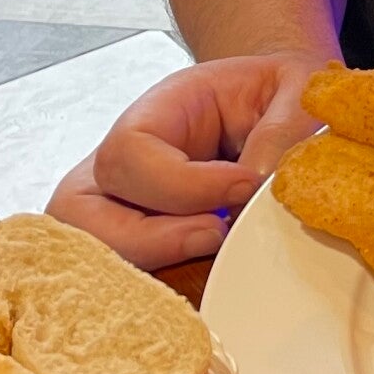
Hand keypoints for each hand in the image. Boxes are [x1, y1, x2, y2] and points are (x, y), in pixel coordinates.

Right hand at [47, 52, 325, 268]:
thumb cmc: (275, 94)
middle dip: (146, 239)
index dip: (181, 183)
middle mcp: (122, 163)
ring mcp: (120, 206)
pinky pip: (121, 274)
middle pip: (78, 211)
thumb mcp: (295, 88)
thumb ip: (283, 127)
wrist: (276, 108)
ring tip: (213, 255)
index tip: (243, 186)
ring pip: (89, 251)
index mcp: (156, 112)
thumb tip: (256, 183)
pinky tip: (208, 277)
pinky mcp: (138, 243)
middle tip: (215, 237)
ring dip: (147, 266)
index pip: (129, 152)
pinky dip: (156, 285)